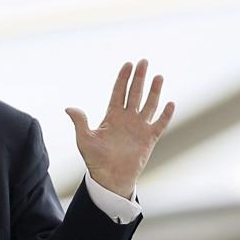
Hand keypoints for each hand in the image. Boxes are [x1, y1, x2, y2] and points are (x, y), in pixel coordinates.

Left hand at [65, 60, 173, 197]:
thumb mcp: (85, 140)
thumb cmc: (96, 160)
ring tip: (158, 76)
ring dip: (154, 91)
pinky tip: (170, 103)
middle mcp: (127, 119)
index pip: (119, 93)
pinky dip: (166, 114)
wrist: (109, 178)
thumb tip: (69, 108)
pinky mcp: (149, 138)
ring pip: (149, 105)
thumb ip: (80, 123)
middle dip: (139, 78)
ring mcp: (139, 128)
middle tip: (143, 61)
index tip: (128, 64)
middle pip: (135, 94)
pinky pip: (160, 124)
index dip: (123, 79)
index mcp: (112, 117)